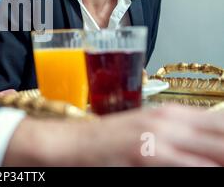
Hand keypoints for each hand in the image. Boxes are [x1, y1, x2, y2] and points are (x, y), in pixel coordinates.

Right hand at [4, 105, 223, 165]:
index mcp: (174, 112)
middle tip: (220, 159)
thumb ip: (180, 135)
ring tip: (212, 163)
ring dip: (221, 160)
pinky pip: (194, 167)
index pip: (223, 123)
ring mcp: (161, 138)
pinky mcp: (149, 156)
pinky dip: (204, 168)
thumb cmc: (108, 140)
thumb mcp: (147, 129)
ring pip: (218, 151)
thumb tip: (207, 147)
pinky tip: (203, 169)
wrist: (72, 142)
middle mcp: (171, 120)